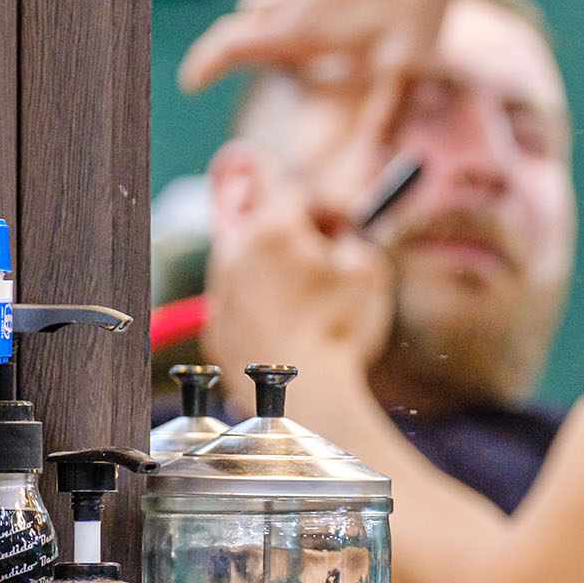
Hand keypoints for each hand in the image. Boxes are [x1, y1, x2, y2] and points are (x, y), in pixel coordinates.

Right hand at [179, 0, 473, 94]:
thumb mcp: (401, 69)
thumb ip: (377, 120)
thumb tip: (362, 171)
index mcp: (298, 28)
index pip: (231, 46)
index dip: (205, 65)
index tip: (191, 82)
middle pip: (255, 21)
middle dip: (250, 42)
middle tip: (254, 58)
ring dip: (272, 3)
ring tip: (264, 10)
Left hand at [203, 147, 395, 408]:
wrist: (304, 396)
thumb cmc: (340, 328)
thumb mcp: (368, 269)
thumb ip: (355, 237)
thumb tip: (344, 234)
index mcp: (273, 230)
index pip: (287, 186)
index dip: (318, 201)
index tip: (338, 223)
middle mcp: (235, 253)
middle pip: (260, 222)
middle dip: (292, 233)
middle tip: (323, 257)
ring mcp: (219, 292)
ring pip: (246, 264)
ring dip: (274, 270)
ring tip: (308, 301)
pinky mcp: (214, 329)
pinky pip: (238, 304)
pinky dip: (259, 308)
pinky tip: (289, 330)